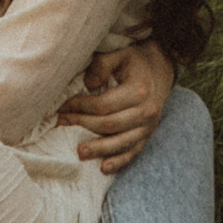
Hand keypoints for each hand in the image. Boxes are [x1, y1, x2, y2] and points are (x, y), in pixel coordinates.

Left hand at [60, 39, 173, 172]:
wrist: (161, 69)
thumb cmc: (135, 62)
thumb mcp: (119, 54)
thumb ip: (102, 65)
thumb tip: (89, 84)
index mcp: (139, 90)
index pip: (104, 104)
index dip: (81, 107)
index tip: (64, 106)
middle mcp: (146, 110)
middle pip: (109, 125)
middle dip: (83, 126)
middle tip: (62, 125)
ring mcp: (148, 126)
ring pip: (121, 142)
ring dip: (99, 149)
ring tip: (79, 152)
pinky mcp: (148, 136)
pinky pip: (133, 152)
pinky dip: (119, 162)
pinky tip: (104, 168)